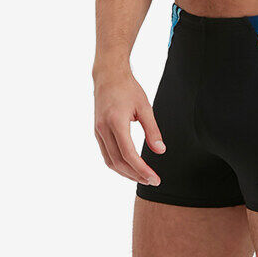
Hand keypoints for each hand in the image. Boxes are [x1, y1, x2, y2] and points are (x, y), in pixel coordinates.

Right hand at [93, 68, 165, 184]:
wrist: (108, 75)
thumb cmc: (128, 88)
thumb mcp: (145, 107)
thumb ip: (152, 130)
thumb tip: (160, 151)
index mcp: (116, 122)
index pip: (128, 154)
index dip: (141, 169)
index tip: (154, 178)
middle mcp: (103, 129)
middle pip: (118, 162)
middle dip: (135, 175)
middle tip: (152, 181)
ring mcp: (98, 131)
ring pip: (110, 161)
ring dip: (126, 173)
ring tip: (142, 177)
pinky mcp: (97, 132)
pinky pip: (106, 154)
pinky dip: (118, 164)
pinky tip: (130, 167)